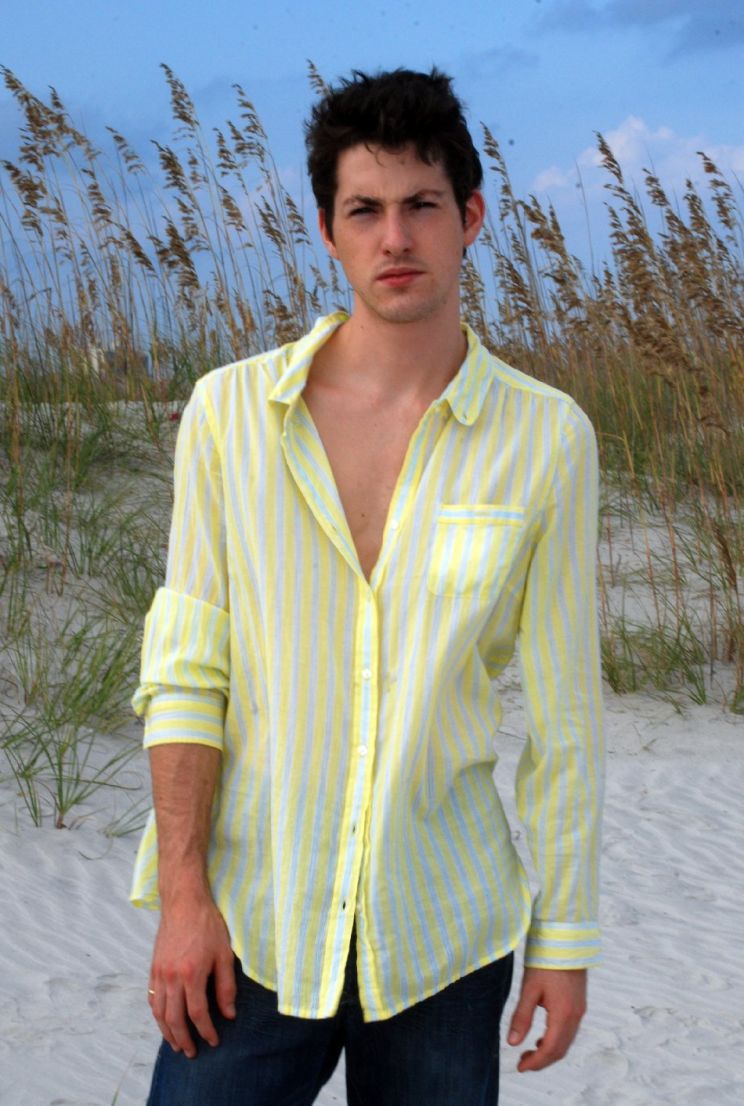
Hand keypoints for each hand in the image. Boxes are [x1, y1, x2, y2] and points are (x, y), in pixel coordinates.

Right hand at [148, 893, 236, 1058]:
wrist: (184, 903)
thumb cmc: (208, 926)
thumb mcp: (224, 954)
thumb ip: (226, 987)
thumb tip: (229, 1014)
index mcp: (192, 974)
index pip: (198, 1014)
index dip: (206, 1031)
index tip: (214, 1041)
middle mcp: (172, 978)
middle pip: (175, 1019)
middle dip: (184, 1039)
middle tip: (192, 1053)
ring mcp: (159, 974)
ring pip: (160, 1012)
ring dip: (167, 1032)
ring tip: (177, 1045)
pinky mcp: (153, 968)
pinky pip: (152, 998)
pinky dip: (157, 1015)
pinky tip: (164, 1022)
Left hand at [507, 967, 586, 1071]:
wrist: (566, 939)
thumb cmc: (545, 961)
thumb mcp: (529, 989)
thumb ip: (522, 1017)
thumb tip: (512, 1043)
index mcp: (563, 1014)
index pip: (550, 1049)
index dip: (535, 1063)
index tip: (519, 1067)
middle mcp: (576, 1015)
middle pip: (560, 1050)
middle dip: (542, 1061)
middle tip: (522, 1063)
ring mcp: (580, 1010)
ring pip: (566, 1042)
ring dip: (549, 1052)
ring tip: (529, 1052)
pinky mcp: (579, 1004)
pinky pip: (569, 1031)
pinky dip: (556, 1040)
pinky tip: (542, 1038)